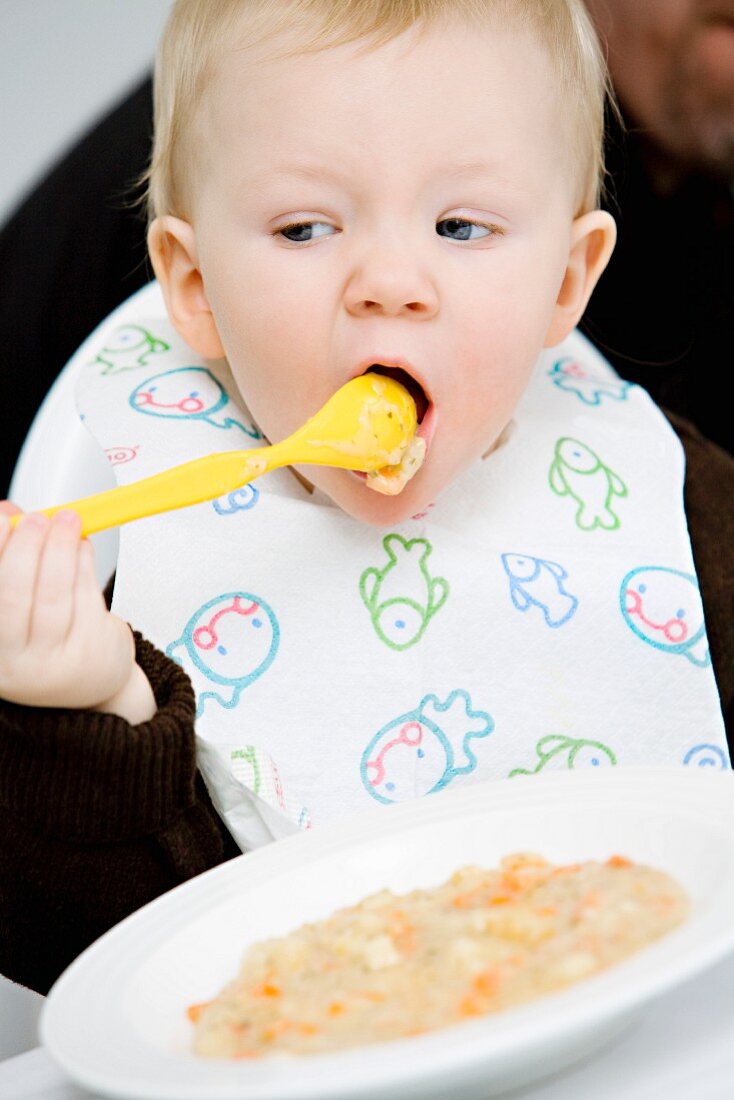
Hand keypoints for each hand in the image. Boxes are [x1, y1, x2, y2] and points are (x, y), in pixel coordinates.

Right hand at [0, 503, 154, 719]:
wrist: (88, 682)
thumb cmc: (44, 635)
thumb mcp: (17, 602)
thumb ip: (10, 558)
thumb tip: (9, 511)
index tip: (4, 516)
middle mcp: (12, 663)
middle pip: (14, 598)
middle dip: (27, 549)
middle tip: (39, 518)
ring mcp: (51, 664)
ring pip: (54, 597)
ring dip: (62, 550)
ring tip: (69, 521)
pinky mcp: (88, 655)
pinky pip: (85, 599)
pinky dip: (83, 564)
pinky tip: (82, 546)